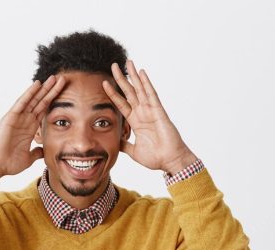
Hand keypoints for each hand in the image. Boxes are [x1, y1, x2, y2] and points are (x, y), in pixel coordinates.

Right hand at [0, 75, 65, 179]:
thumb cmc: (8, 163)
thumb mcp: (29, 158)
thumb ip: (36, 152)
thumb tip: (44, 151)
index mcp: (29, 129)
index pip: (44, 111)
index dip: (53, 102)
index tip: (64, 94)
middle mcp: (24, 120)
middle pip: (40, 102)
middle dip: (51, 91)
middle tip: (62, 79)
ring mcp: (17, 118)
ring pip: (33, 99)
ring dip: (43, 89)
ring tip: (53, 78)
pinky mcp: (10, 118)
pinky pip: (21, 103)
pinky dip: (29, 93)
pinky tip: (37, 84)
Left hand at [102, 59, 196, 173]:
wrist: (170, 161)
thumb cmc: (157, 158)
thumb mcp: (134, 152)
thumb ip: (125, 145)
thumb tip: (116, 142)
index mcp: (136, 122)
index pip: (122, 104)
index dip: (113, 93)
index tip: (104, 83)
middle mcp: (143, 113)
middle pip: (129, 92)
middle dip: (121, 79)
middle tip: (114, 65)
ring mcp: (151, 111)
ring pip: (140, 89)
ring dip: (133, 76)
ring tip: (128, 62)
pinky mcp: (159, 112)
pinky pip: (151, 95)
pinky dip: (146, 83)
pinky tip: (142, 73)